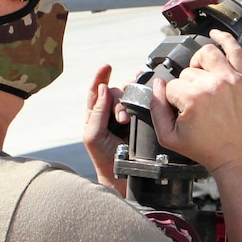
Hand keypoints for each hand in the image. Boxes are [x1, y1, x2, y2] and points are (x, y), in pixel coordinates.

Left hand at [83, 64, 132, 195]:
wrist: (124, 175)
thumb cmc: (104, 158)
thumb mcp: (93, 136)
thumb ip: (96, 112)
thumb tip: (104, 88)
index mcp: (96, 115)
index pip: (96, 92)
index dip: (100, 77)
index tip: (106, 67)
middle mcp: (111, 113)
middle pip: (115, 92)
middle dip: (118, 101)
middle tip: (122, 119)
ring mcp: (127, 116)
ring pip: (129, 95)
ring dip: (130, 99)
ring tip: (128, 118)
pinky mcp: (141, 120)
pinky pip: (143, 102)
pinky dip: (145, 93)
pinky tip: (148, 88)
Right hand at [150, 30, 241, 172]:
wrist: (237, 156)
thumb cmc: (206, 148)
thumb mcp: (169, 137)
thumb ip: (155, 109)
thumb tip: (157, 85)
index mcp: (193, 98)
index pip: (171, 86)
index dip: (172, 100)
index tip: (181, 112)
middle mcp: (213, 84)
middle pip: (187, 72)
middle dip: (186, 87)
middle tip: (194, 105)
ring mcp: (231, 79)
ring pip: (206, 54)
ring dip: (199, 64)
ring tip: (200, 78)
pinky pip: (235, 49)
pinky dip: (225, 38)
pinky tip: (216, 34)